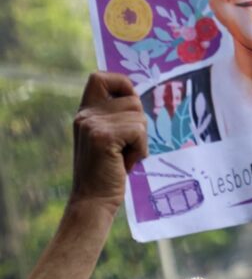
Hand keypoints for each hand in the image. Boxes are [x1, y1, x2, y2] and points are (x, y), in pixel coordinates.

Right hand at [69, 72, 147, 214]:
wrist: (92, 202)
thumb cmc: (107, 170)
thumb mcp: (108, 137)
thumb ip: (115, 116)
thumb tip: (137, 96)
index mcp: (85, 113)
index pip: (99, 77)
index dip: (121, 83)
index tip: (129, 103)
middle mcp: (85, 115)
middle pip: (133, 99)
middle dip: (139, 124)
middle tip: (125, 147)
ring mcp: (92, 125)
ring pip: (139, 116)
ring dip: (140, 140)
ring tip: (123, 156)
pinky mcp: (103, 137)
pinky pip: (139, 131)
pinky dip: (140, 149)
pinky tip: (125, 163)